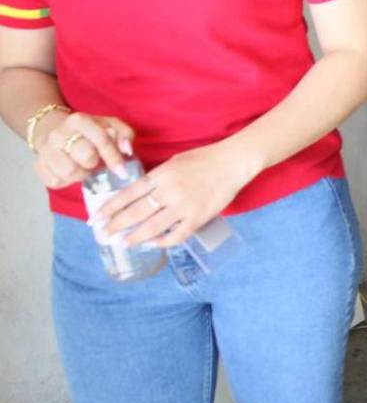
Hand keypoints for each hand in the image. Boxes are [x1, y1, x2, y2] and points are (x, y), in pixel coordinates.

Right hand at [34, 111, 134, 189]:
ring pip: (69, 172)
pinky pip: (56, 182)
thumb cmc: (89, 131)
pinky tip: (70, 171)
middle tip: (95, 162)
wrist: (54, 131)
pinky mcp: (38, 166)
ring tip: (82, 166)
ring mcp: (45, 150)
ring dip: (80, 174)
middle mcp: (59, 133)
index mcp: (79, 120)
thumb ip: (124, 134)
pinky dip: (67, 181)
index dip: (114, 157)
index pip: (101, 140)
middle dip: (95, 164)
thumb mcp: (110, 125)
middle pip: (85, 158)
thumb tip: (127, 149)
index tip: (122, 171)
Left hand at [99, 140, 259, 247]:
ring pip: (152, 228)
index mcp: (161, 175)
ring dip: (134, 237)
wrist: (233, 162)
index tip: (96, 218)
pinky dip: (162, 242)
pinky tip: (152, 243)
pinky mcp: (199, 217)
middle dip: (116, 225)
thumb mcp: (174, 162)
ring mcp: (184, 206)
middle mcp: (169, 191)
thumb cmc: (204, 159)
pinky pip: (176, 235)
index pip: (129, 194)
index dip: (110, 208)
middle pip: (136, 213)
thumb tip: (138, 195)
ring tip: (123, 242)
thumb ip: (156, 178)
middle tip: (104, 234)